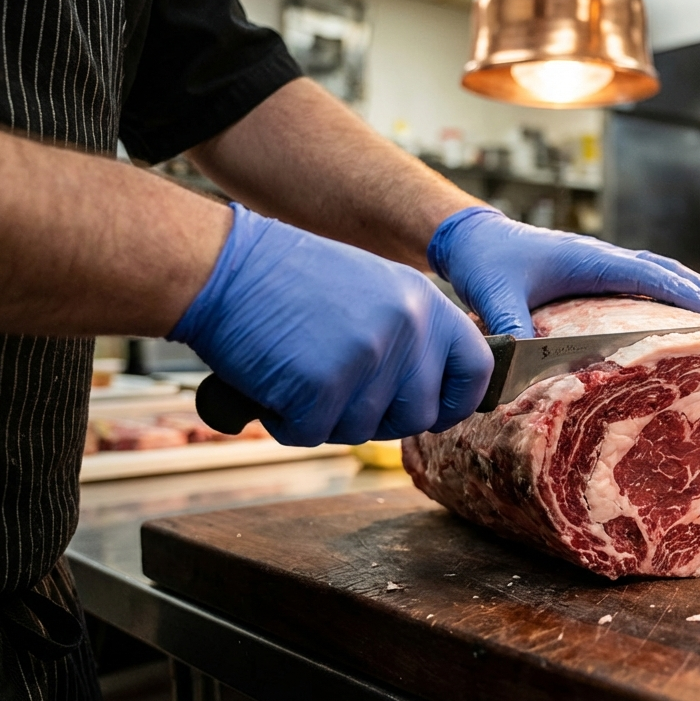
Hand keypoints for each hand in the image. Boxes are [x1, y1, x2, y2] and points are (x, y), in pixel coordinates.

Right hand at [170, 204, 492, 445]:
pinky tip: (273, 384)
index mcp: (425, 303)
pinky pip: (313, 434)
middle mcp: (407, 330)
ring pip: (364, 430)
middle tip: (337, 392)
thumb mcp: (374, 291)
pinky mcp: (323, 385)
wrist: (223, 267)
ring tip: (298, 373)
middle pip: (420, 415)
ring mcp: (368, 358)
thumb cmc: (288, 281)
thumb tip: (430, 393)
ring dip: (326, 417)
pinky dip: (287, 422)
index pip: (476, 370)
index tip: (433, 410)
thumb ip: (410, 336)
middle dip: (380, 419)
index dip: (456, 401)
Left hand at [426, 207, 699, 337]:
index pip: (649, 276)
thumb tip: (517, 362)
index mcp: (588, 260)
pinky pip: (639, 281)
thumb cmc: (485, 261)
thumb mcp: (493, 296)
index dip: (686, 294)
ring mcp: (598, 264)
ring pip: (656, 273)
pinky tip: (673, 313)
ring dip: (690, 290)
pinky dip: (665, 292)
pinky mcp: (590, 273)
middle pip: (665, 272)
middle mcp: (600, 258)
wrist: (470, 236)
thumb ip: (508, 327)